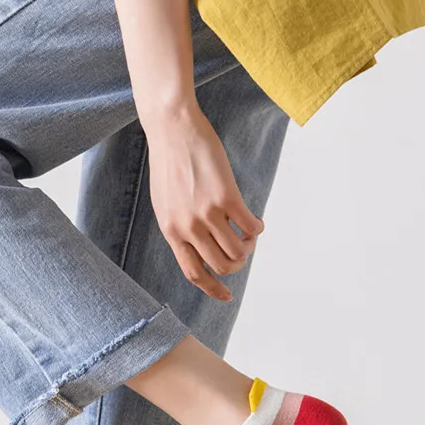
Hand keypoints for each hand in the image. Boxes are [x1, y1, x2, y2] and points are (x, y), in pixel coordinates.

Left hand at [143, 101, 264, 300]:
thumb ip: (181, 228)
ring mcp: (207, 214)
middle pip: (221, 266)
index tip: (227, 295)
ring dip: (250, 247)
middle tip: (243, 248)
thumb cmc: (170, 163)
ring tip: (250, 232)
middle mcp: (188, 228)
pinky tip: (256, 220)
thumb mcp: (166, 204)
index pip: (194, 274)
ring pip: (238, 252)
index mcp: (172, 232)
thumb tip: (200, 248)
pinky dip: (258, 228)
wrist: (172, 129)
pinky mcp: (226, 197)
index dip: (213, 289)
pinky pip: (250, 227)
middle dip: (238, 264)